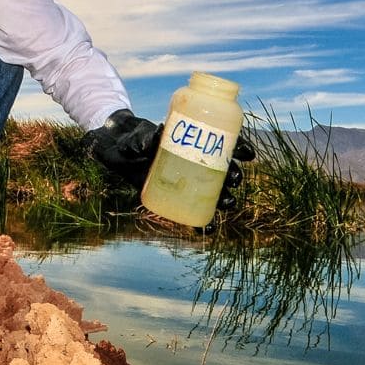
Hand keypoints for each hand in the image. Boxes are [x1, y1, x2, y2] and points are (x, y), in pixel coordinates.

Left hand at [85, 109, 256, 213]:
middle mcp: (192, 160)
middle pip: (220, 169)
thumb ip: (141, 139)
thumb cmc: (130, 138)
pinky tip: (207, 229)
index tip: (248, 154)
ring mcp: (183, 179)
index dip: (239, 147)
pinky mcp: (172, 195)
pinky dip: (199, 221)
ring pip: (210, 190)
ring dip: (222, 198)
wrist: (116, 148)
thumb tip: (147, 145)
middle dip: (232, 176)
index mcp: (192, 140)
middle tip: (234, 180)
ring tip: (227, 204)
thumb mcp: (136, 136)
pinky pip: (190, 209)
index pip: (222, 142)